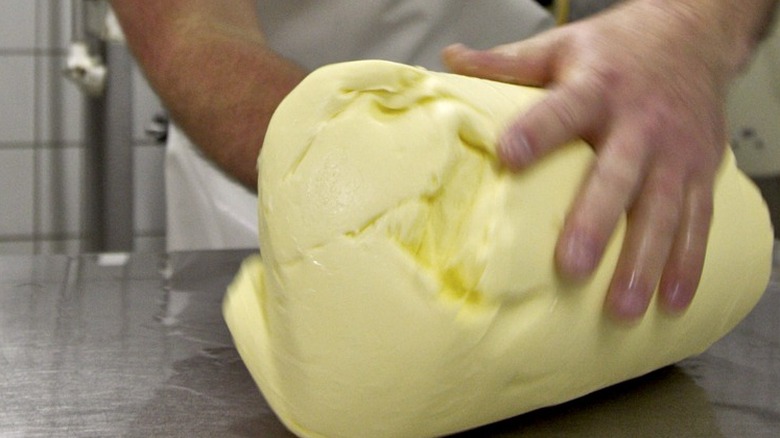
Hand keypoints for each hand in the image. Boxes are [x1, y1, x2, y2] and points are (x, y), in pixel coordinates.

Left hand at [443, 1, 737, 321]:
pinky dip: (688, 263)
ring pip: (662, 210)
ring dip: (645, 262)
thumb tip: (450, 60)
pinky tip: (673, 301)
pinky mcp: (700, 172)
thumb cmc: (615, 51)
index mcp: (596, 87)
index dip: (537, 132)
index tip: (508, 155)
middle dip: (596, 222)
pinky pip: (697, 221)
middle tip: (571, 267)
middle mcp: (640, 121)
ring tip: (621, 307)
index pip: (562, 110)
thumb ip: (508, 62)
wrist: (693, 36)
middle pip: (618, 175)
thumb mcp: (560, 46)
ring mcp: (676, 151)